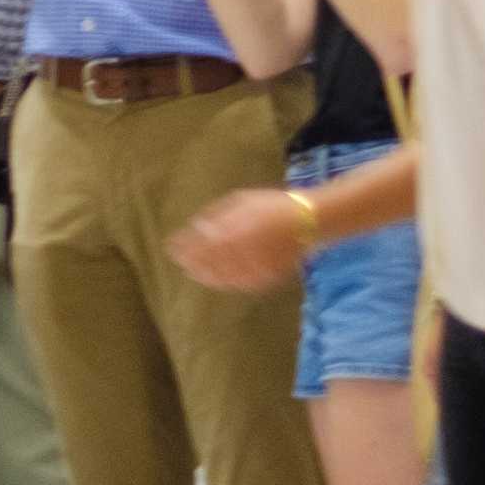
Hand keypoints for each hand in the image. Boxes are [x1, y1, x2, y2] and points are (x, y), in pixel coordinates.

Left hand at [169, 185, 308, 294]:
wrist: (313, 218)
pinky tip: (222, 281)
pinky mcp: (273, 273)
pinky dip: (232, 283)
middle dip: (194, 264)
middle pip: (212, 262)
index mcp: (237, 228)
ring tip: (197, 275)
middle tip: (183, 265)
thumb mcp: (243, 201)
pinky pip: (248, 282)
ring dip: (209, 277)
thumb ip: (218, 216)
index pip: (203, 243)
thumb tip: (197, 228)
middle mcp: (247, 248)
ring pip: (228, 276)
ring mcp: (260, 262)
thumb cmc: (274, 205)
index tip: (172, 250)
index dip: (185, 248)